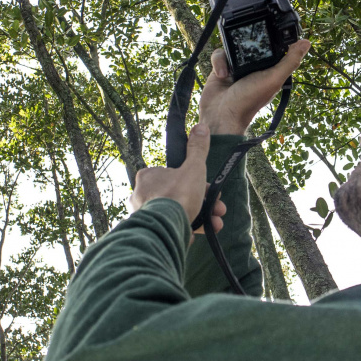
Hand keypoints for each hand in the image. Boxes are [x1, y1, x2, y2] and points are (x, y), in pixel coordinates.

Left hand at [129, 124, 226, 240]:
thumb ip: (197, 149)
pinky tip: (200, 233)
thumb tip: (200, 127)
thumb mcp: (193, 168)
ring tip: (216, 223)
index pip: (174, 174)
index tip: (209, 188)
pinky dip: (188, 229)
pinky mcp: (151, 232)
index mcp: (148, 176)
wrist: (166, 229)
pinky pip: (172, 227)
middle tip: (218, 208)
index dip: (195, 181)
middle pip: (179, 195)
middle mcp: (142, 195)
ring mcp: (146, 215)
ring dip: (201, 217)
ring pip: (177, 212)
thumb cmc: (177, 195)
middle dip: (203, 202)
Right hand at [199, 39, 311, 134]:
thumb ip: (290, 61)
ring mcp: (237, 67)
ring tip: (231, 71)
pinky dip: (219, 63)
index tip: (269, 30)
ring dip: (230, 55)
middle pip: (252, 43)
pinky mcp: (221, 67)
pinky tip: (222, 75)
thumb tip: (307, 43)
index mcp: (270, 69)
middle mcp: (254, 67)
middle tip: (244, 51)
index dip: (272, 39)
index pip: (274, 47)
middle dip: (246, 43)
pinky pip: (219, 54)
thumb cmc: (249, 101)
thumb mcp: (274, 79)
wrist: (221, 115)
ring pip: (234, 46)